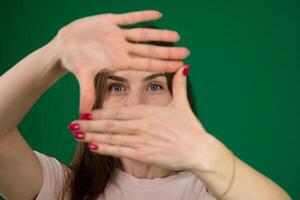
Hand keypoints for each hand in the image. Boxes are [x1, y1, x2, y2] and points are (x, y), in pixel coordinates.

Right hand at [54, 10, 189, 113]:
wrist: (64, 47)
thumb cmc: (75, 62)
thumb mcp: (82, 76)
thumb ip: (86, 92)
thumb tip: (84, 113)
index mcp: (118, 62)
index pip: (146, 64)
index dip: (163, 64)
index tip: (180, 66)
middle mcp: (121, 49)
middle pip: (149, 51)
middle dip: (167, 51)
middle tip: (187, 52)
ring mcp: (117, 35)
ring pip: (143, 34)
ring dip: (159, 35)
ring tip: (176, 36)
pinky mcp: (109, 21)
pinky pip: (129, 17)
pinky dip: (142, 15)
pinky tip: (158, 14)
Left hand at [68, 66, 218, 171]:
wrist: (199, 150)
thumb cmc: (191, 128)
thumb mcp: (183, 104)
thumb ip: (179, 84)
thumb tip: (185, 66)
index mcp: (148, 112)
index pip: (119, 112)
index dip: (100, 113)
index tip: (86, 113)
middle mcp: (141, 125)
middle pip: (109, 124)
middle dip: (89, 124)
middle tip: (72, 124)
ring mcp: (141, 140)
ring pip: (110, 137)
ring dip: (91, 135)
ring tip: (75, 134)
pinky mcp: (143, 154)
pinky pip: (119, 151)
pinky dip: (104, 148)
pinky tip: (91, 147)